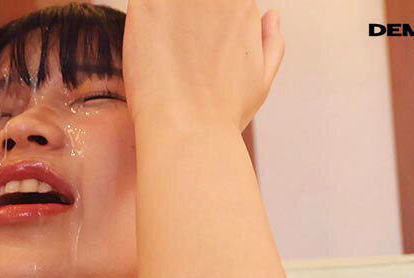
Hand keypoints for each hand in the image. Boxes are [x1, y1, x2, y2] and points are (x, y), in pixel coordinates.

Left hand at [122, 0, 283, 129]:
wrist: (187, 129)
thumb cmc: (221, 115)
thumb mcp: (261, 81)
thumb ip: (271, 43)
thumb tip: (272, 17)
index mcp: (242, 8)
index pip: (218, 4)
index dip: (204, 28)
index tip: (195, 50)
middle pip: (193, 2)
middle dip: (184, 22)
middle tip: (176, 52)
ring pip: (168, 2)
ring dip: (163, 20)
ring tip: (161, 52)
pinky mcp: (147, 4)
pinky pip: (142, 1)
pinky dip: (141, 20)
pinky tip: (145, 48)